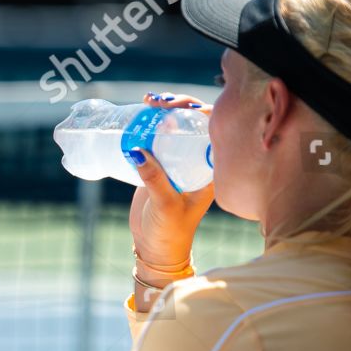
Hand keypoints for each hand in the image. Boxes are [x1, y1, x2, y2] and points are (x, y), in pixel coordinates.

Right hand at [128, 92, 215, 269]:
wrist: (155, 249)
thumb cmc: (171, 232)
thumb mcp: (166, 205)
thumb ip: (154, 179)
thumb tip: (137, 150)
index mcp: (209, 169)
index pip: (213, 129)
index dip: (199, 111)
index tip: (177, 106)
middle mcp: (197, 162)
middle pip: (193, 123)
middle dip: (178, 105)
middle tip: (156, 101)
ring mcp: (178, 162)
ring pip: (175, 128)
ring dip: (163, 112)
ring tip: (146, 102)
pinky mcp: (159, 167)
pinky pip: (157, 139)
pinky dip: (149, 125)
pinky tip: (139, 115)